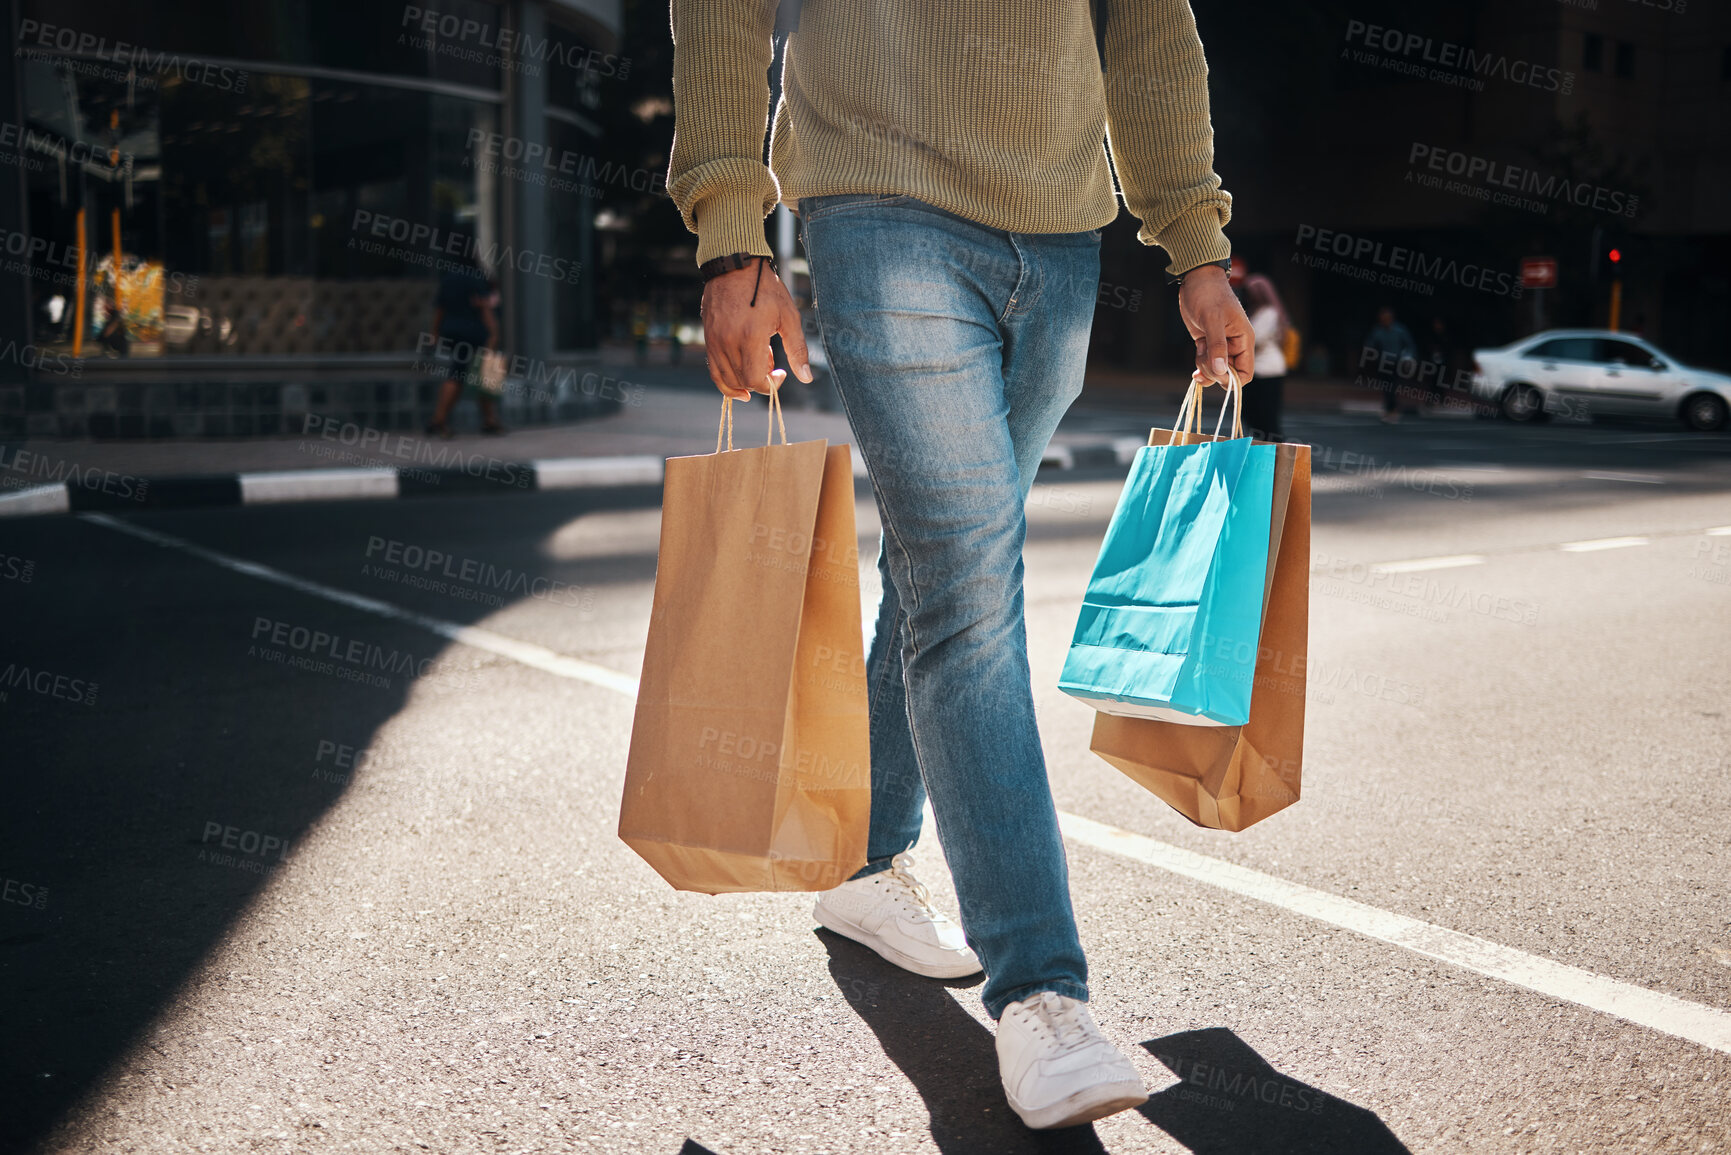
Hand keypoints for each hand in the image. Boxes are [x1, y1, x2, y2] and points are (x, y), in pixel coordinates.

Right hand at [700, 260, 811, 401]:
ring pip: (725, 379)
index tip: (781, 374)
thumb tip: (806, 377)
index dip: (770, 385)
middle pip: (741, 381)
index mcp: (750, 336)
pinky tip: (739, 377)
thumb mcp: (788, 317)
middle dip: (759, 382)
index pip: (754, 379)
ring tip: (758, 364)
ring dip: (744, 381)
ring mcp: (714, 341)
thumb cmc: (765, 288)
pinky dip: (726, 379)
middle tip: (771, 366)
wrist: (735, 265)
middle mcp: (728, 342)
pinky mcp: (708, 338)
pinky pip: (714, 369)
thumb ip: (797, 349)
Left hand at [1177, 265, 1254, 385]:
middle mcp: (1235, 345)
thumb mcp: (1212, 319)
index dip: (1232, 378)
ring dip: (1205, 368)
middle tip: (1202, 355)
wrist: (1196, 280)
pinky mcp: (1208, 343)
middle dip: (1214, 372)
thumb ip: (1217, 346)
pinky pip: (1207, 363)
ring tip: (1199, 349)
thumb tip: (1220, 370)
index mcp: (1244, 339)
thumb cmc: (1208, 294)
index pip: (1246, 372)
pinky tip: (1196, 358)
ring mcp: (1221, 345)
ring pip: (1216, 370)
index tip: (1216, 371)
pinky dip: (1200, 365)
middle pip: (1229, 374)